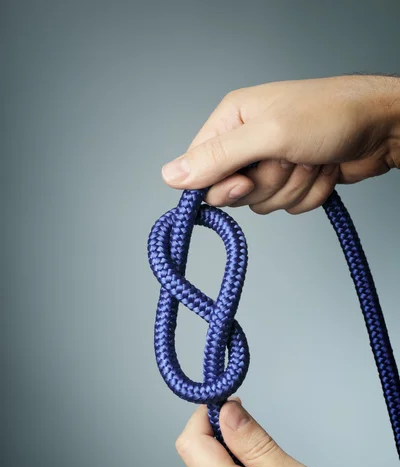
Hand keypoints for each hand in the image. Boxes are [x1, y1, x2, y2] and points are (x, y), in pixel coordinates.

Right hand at [162, 75, 399, 214]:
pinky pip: (288, 206)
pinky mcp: (293, 179)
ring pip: (263, 203)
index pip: (201, 169)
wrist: (382, 126)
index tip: (246, 181)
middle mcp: (247, 141)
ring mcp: (271, 162)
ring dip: (293, 187)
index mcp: (232, 120)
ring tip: (311, 159)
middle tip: (289, 160)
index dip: (222, 184)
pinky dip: (309, 194)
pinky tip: (323, 169)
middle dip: (268, 184)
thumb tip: (170, 176)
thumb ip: (218, 157)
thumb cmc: (330, 116)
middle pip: (234, 192)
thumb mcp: (268, 135)